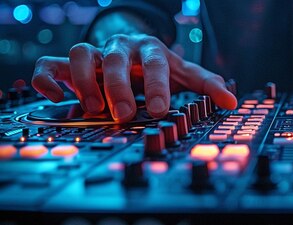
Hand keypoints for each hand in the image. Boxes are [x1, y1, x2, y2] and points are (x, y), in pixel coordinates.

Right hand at [32, 34, 236, 122]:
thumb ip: (205, 85)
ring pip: (81, 54)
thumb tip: (231, 101)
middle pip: (116, 59)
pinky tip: (56, 96)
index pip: (155, 63)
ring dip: (85, 82)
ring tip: (95, 108)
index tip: (158, 110)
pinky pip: (50, 64)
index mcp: (150, 50)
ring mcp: (93, 53)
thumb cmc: (155, 65)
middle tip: (124, 113)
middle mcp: (120, 48)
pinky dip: (49, 78)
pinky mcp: (68, 63)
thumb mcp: (182, 72)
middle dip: (119, 87)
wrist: (129, 49)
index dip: (157, 86)